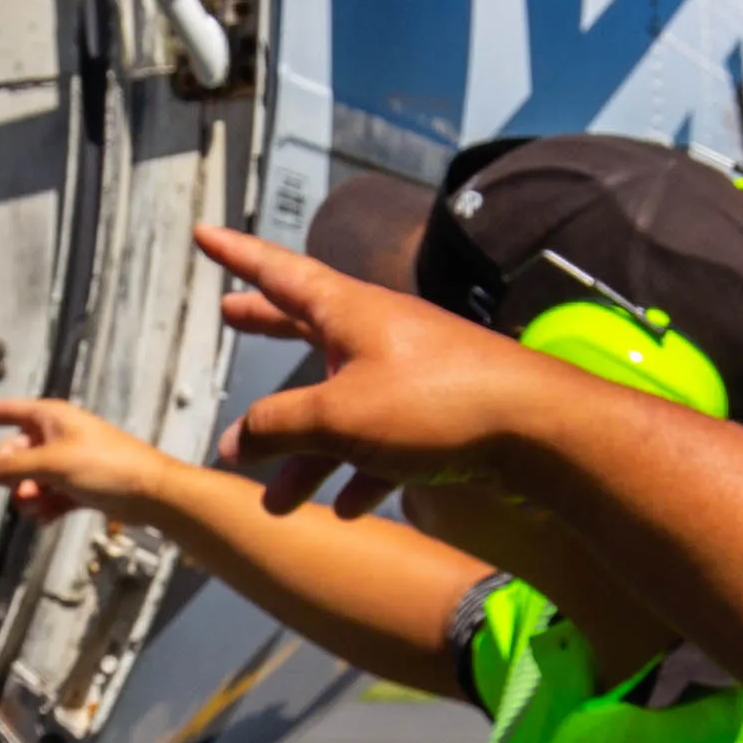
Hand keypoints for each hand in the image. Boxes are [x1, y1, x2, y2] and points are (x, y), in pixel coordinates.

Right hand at [0, 392, 187, 530]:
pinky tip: (47, 517)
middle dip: (12, 474)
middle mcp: (60, 435)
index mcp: (53, 418)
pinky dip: (46, 506)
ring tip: (37, 506)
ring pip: (32, 477)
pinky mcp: (80, 485)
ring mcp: (70, 461)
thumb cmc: (106, 466)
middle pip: (17, 452)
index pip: (13, 410)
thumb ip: (12, 468)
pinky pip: (51, 495)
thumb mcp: (52, 464)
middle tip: (20, 489)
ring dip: (29, 495)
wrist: (149, 493)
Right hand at [195, 224, 583, 511]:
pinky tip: (352, 510)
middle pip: (309, 325)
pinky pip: (387, 442)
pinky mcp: (442, 414)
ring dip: (307, 452)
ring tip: (276, 500)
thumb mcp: (338, 416)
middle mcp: (379, 333)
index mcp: (349, 312)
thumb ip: (278, 427)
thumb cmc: (437, 404)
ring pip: (343, 406)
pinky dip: (363, 471)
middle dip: (266, 327)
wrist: (538, 430)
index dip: (236, 254)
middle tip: (230, 317)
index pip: (278, 272)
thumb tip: (233, 442)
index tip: (204, 232)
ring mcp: (413, 372)